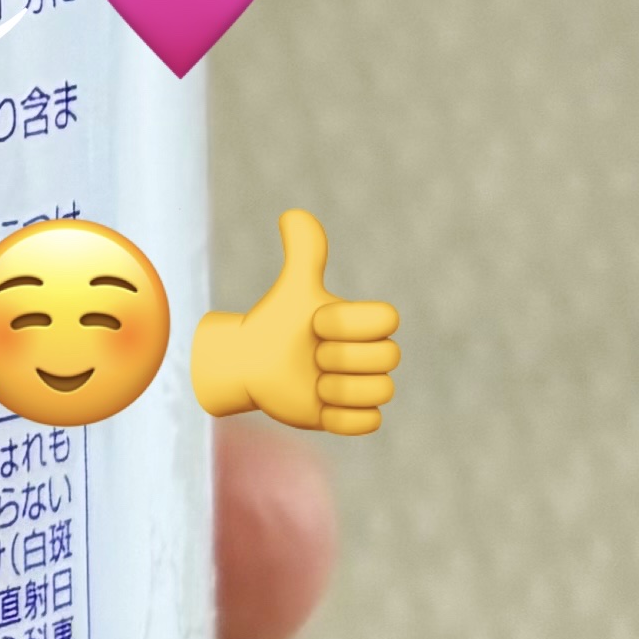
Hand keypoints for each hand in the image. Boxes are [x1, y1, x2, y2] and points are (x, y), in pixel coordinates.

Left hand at [192, 204, 400, 444]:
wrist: (251, 363)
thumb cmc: (275, 322)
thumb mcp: (292, 288)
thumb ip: (304, 251)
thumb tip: (294, 214)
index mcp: (363, 323)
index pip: (387, 320)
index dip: (350, 323)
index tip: (315, 323)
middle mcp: (369, 355)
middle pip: (387, 358)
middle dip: (342, 357)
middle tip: (312, 356)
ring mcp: (361, 387)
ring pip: (382, 392)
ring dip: (340, 389)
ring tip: (313, 384)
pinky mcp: (349, 417)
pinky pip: (369, 423)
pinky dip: (343, 417)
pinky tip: (318, 406)